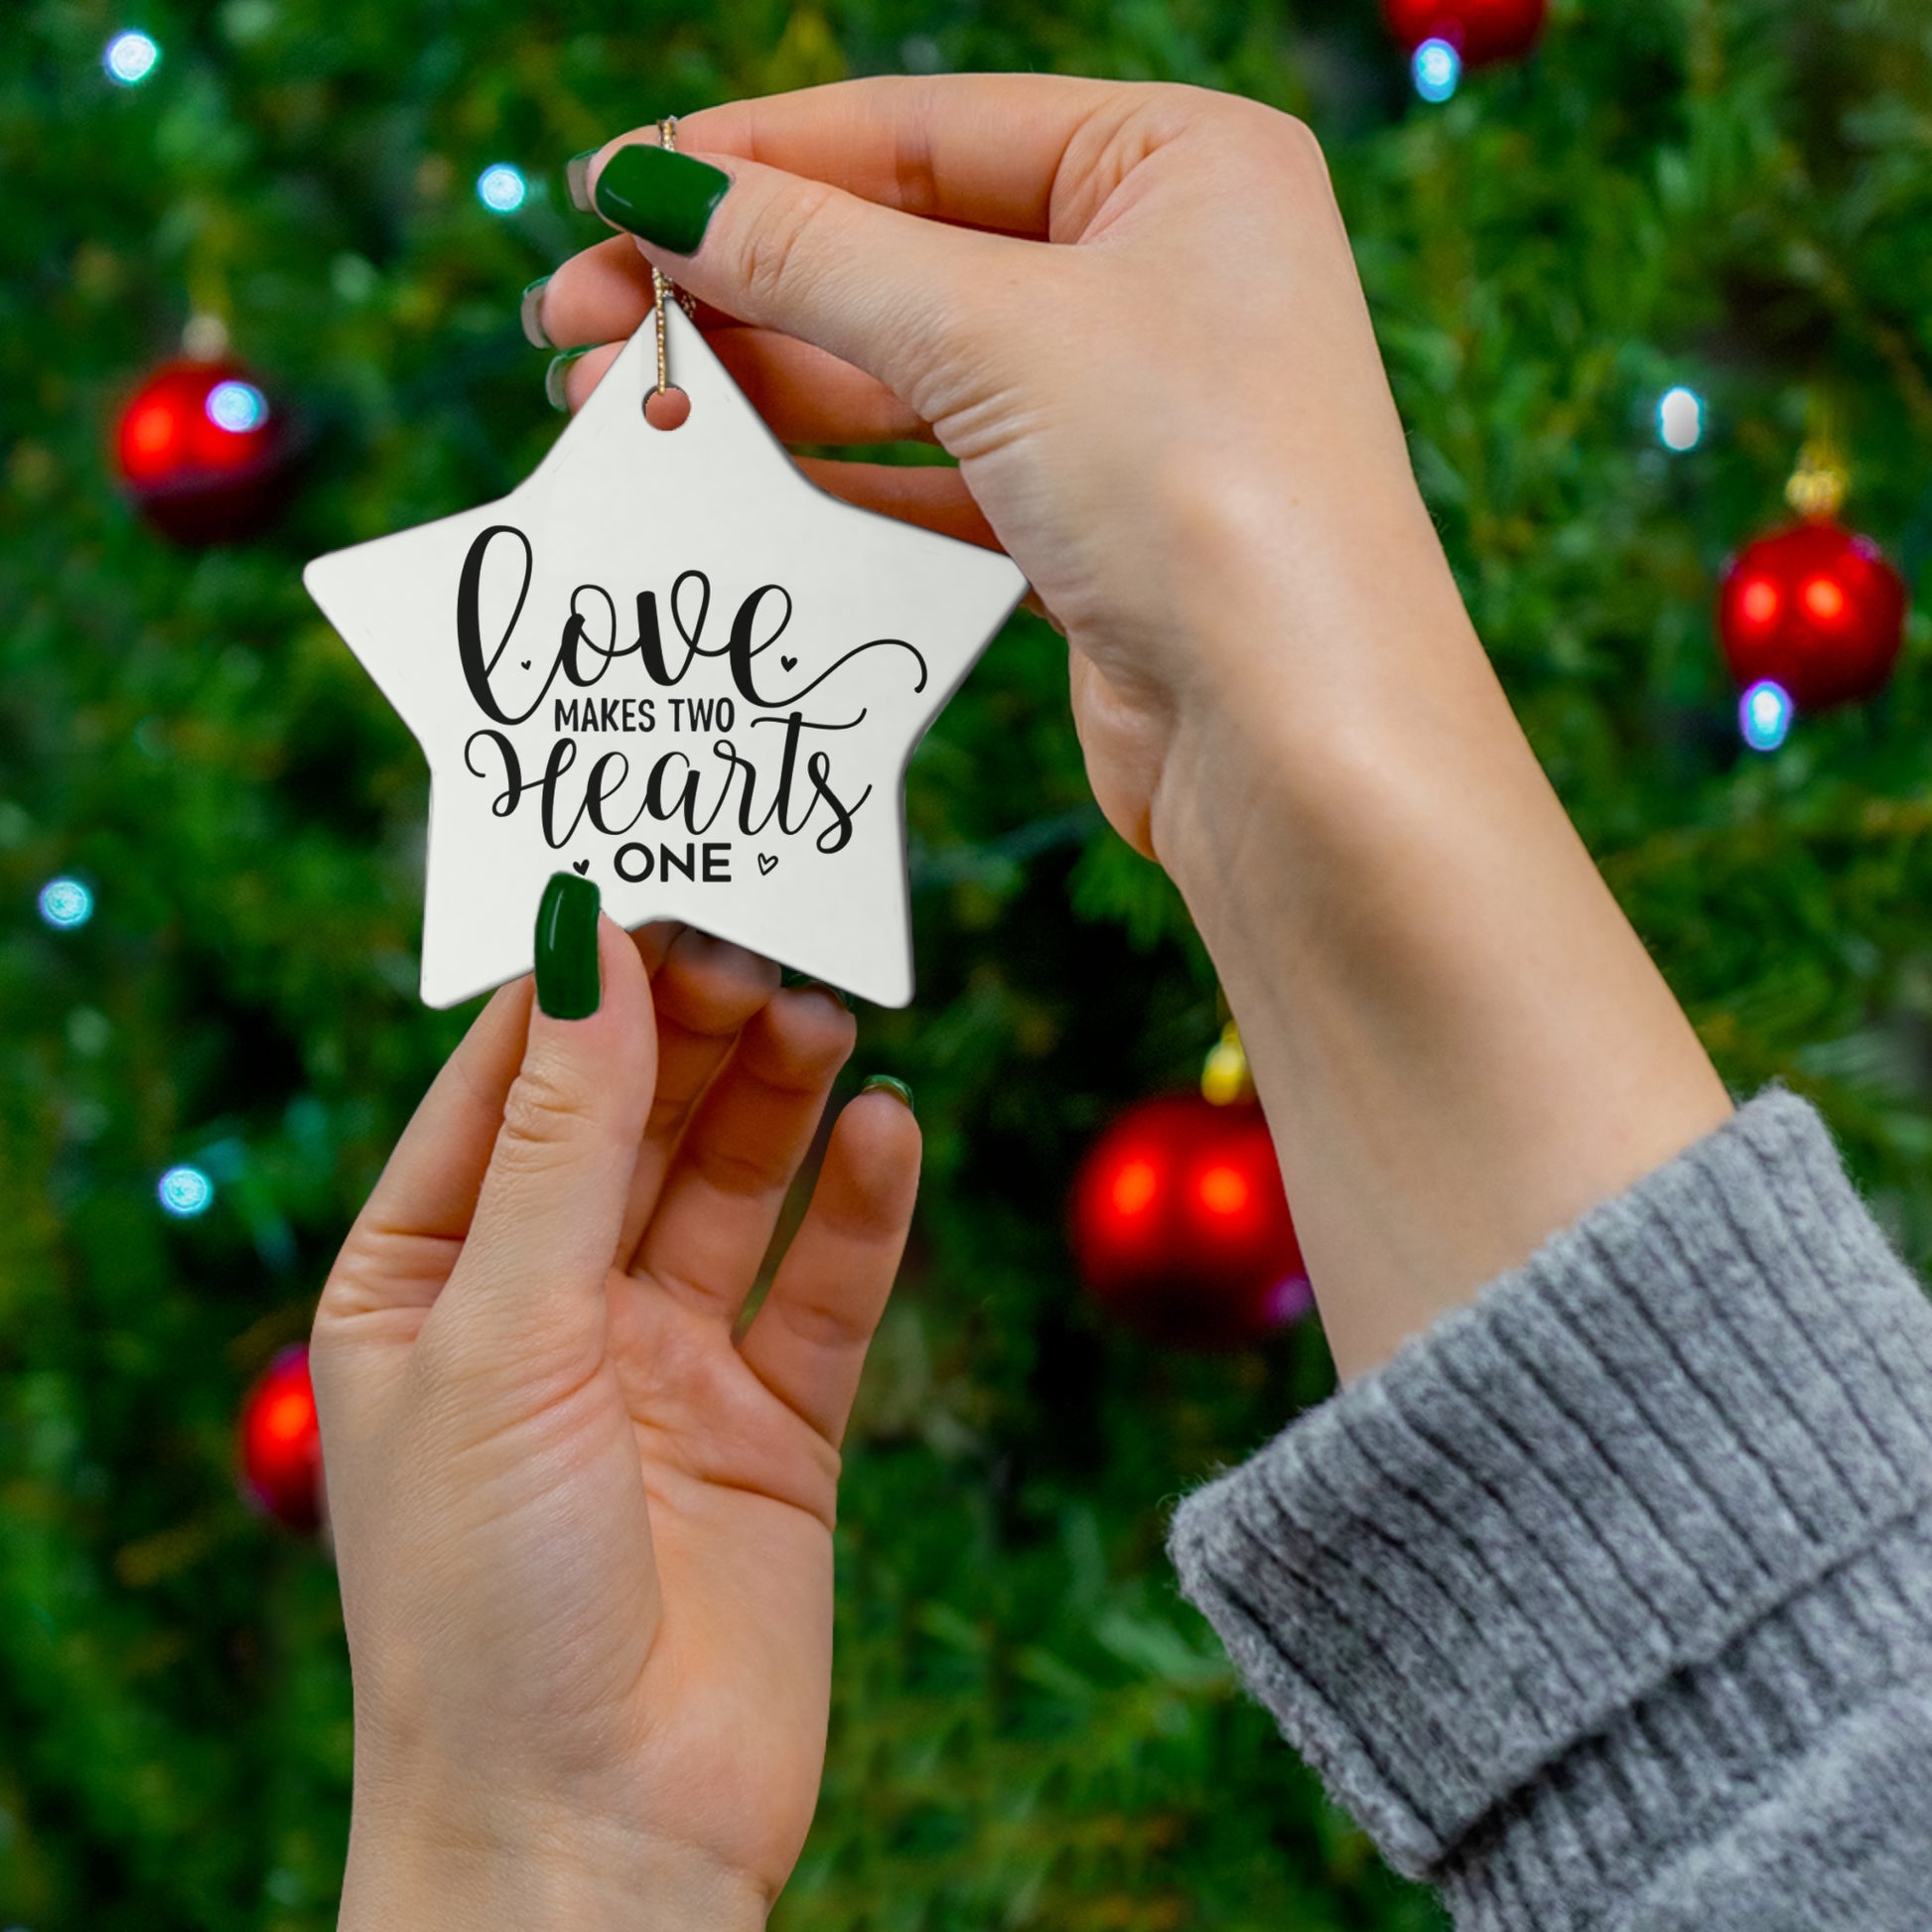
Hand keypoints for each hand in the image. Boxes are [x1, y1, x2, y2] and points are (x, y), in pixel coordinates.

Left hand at [312, 916, 918, 1929]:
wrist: (595, 1840)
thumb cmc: (484, 1600)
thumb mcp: (500, 1336)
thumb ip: (558, 1140)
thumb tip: (584, 946)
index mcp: (425, 1283)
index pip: (504, 1086)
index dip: (576, 984)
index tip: (651, 881)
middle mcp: (545, 1311)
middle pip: (631, 1121)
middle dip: (691, 1028)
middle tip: (764, 938)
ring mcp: (664, 1367)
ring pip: (733, 1185)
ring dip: (778, 1096)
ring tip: (826, 1011)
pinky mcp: (774, 1428)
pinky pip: (824, 1289)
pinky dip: (861, 1208)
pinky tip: (890, 1130)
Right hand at [536, 78, 1730, 1377]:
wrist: (1301, 744)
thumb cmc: (1201, 492)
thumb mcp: (992, 334)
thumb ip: (812, 255)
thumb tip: (654, 186)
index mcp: (1180, 163)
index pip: (921, 130)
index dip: (752, 160)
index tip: (607, 190)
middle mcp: (1163, 272)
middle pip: (901, 252)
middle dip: (733, 288)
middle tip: (577, 325)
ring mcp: (1130, 407)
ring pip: (906, 373)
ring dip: (761, 388)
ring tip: (618, 408)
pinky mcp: (1094, 527)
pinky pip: (934, 474)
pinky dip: (830, 477)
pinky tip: (724, 480)